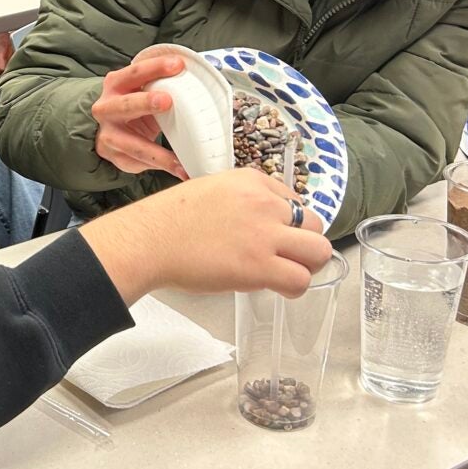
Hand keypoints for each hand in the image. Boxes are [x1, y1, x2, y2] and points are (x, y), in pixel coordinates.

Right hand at [82, 168, 331, 301]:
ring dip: (306, 265)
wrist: (148, 239)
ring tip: (285, 273)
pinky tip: (276, 287)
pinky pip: (300, 279)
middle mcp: (264, 203)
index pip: (294, 200)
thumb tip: (256, 225)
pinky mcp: (259, 265)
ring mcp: (264, 234)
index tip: (274, 236)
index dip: (288, 223)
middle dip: (304, 242)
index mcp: (251, 181)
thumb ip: (240, 201)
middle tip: (285, 257)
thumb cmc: (167, 221)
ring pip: (319, 250)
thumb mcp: (209, 190)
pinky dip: (294, 287)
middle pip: (314, 223)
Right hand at [91, 52, 190, 180]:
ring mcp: (108, 135)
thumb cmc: (132, 105)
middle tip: (167, 101)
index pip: (134, 72)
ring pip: (132, 145)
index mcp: (115, 85)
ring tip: (178, 162)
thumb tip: (199, 79)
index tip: (178, 65)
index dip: (155, 67)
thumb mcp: (139, 90)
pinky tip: (180, 171)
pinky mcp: (116, 156)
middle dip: (145, 102)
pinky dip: (162, 168)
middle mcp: (107, 109)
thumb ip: (159, 85)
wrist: (107, 130)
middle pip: (125, 105)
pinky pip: (139, 163)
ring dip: (157, 154)